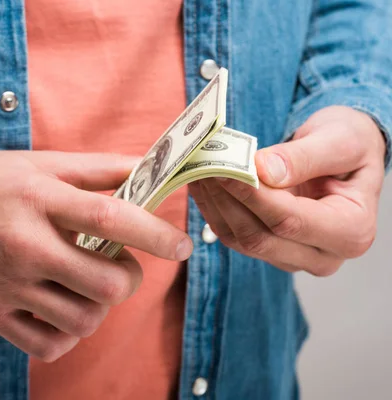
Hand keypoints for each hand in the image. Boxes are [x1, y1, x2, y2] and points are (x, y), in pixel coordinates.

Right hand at [0, 150, 192, 361]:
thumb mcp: (37, 163)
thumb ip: (95, 168)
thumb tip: (147, 167)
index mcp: (39, 197)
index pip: (112, 216)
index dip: (156, 234)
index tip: (182, 246)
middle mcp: (25, 243)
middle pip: (107, 283)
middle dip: (129, 278)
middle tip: (120, 265)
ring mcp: (6, 283)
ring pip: (83, 318)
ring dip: (100, 306)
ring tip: (89, 286)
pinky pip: (48, 343)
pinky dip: (68, 333)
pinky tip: (63, 310)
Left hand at [189, 106, 385, 275]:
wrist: (344, 157)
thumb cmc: (350, 145)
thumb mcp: (340, 140)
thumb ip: (305, 156)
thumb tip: (264, 170)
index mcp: (352, 232)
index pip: (290, 221)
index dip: (252, 196)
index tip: (224, 169)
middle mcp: (324, 256)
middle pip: (260, 237)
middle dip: (227, 200)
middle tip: (203, 166)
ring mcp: (294, 258)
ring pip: (240, 240)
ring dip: (215, 204)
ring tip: (198, 170)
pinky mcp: (270, 252)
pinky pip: (234, 236)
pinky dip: (214, 209)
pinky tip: (202, 184)